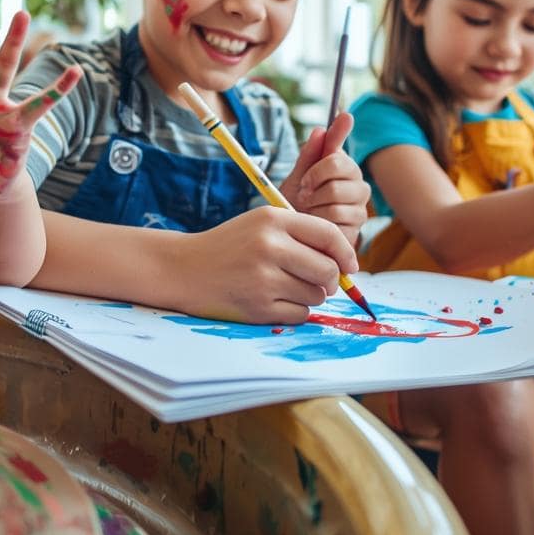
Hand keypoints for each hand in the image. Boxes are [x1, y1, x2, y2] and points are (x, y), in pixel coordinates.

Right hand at [181, 207, 360, 323]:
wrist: (184, 269)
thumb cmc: (230, 246)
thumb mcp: (261, 224)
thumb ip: (302, 236)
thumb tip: (345, 268)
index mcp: (273, 219)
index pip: (329, 235)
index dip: (346, 253)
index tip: (349, 267)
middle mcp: (269, 246)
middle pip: (327, 270)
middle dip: (329, 280)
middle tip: (315, 280)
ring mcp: (263, 278)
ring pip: (316, 295)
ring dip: (309, 295)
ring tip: (285, 287)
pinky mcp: (258, 306)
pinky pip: (300, 314)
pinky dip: (294, 311)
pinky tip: (273, 300)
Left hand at [280, 112, 369, 244]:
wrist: (294, 227)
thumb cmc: (298, 196)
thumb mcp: (300, 172)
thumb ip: (312, 151)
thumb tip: (326, 126)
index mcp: (348, 168)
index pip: (336, 161)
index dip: (314, 172)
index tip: (304, 180)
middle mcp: (360, 188)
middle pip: (335, 187)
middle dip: (312, 194)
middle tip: (303, 197)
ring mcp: (360, 211)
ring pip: (334, 207)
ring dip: (313, 210)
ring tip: (308, 211)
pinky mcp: (355, 232)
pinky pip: (335, 226)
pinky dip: (319, 225)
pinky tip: (316, 224)